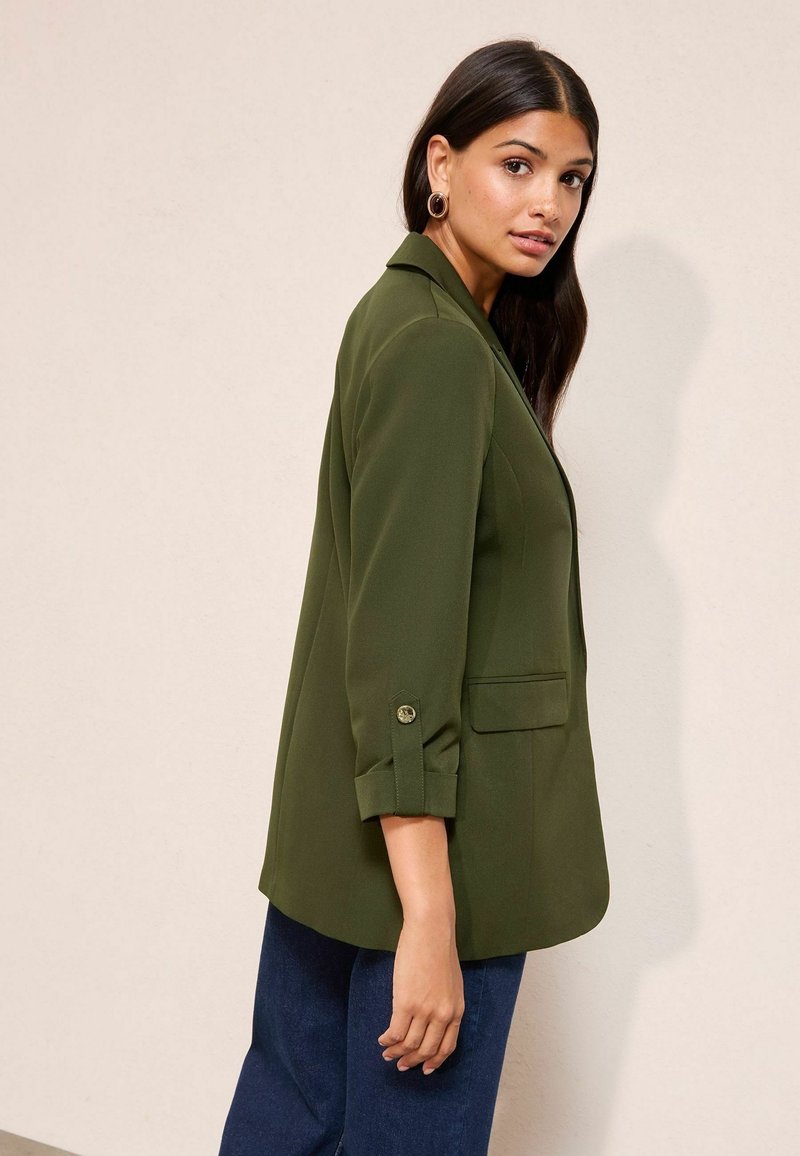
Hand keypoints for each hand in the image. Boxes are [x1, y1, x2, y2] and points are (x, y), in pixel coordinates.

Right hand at [377, 912, 464, 1074]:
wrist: (431, 930)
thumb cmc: (439, 949)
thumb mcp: (452, 981)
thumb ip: (446, 1002)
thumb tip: (433, 1019)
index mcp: (456, 1010)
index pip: (447, 1047)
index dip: (434, 1061)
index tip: (424, 1068)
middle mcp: (443, 1015)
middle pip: (427, 1050)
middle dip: (412, 1061)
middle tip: (400, 1065)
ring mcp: (425, 1010)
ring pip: (409, 1045)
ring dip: (397, 1053)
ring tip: (387, 1053)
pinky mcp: (406, 1003)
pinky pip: (395, 1033)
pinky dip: (388, 1041)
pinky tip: (382, 1040)